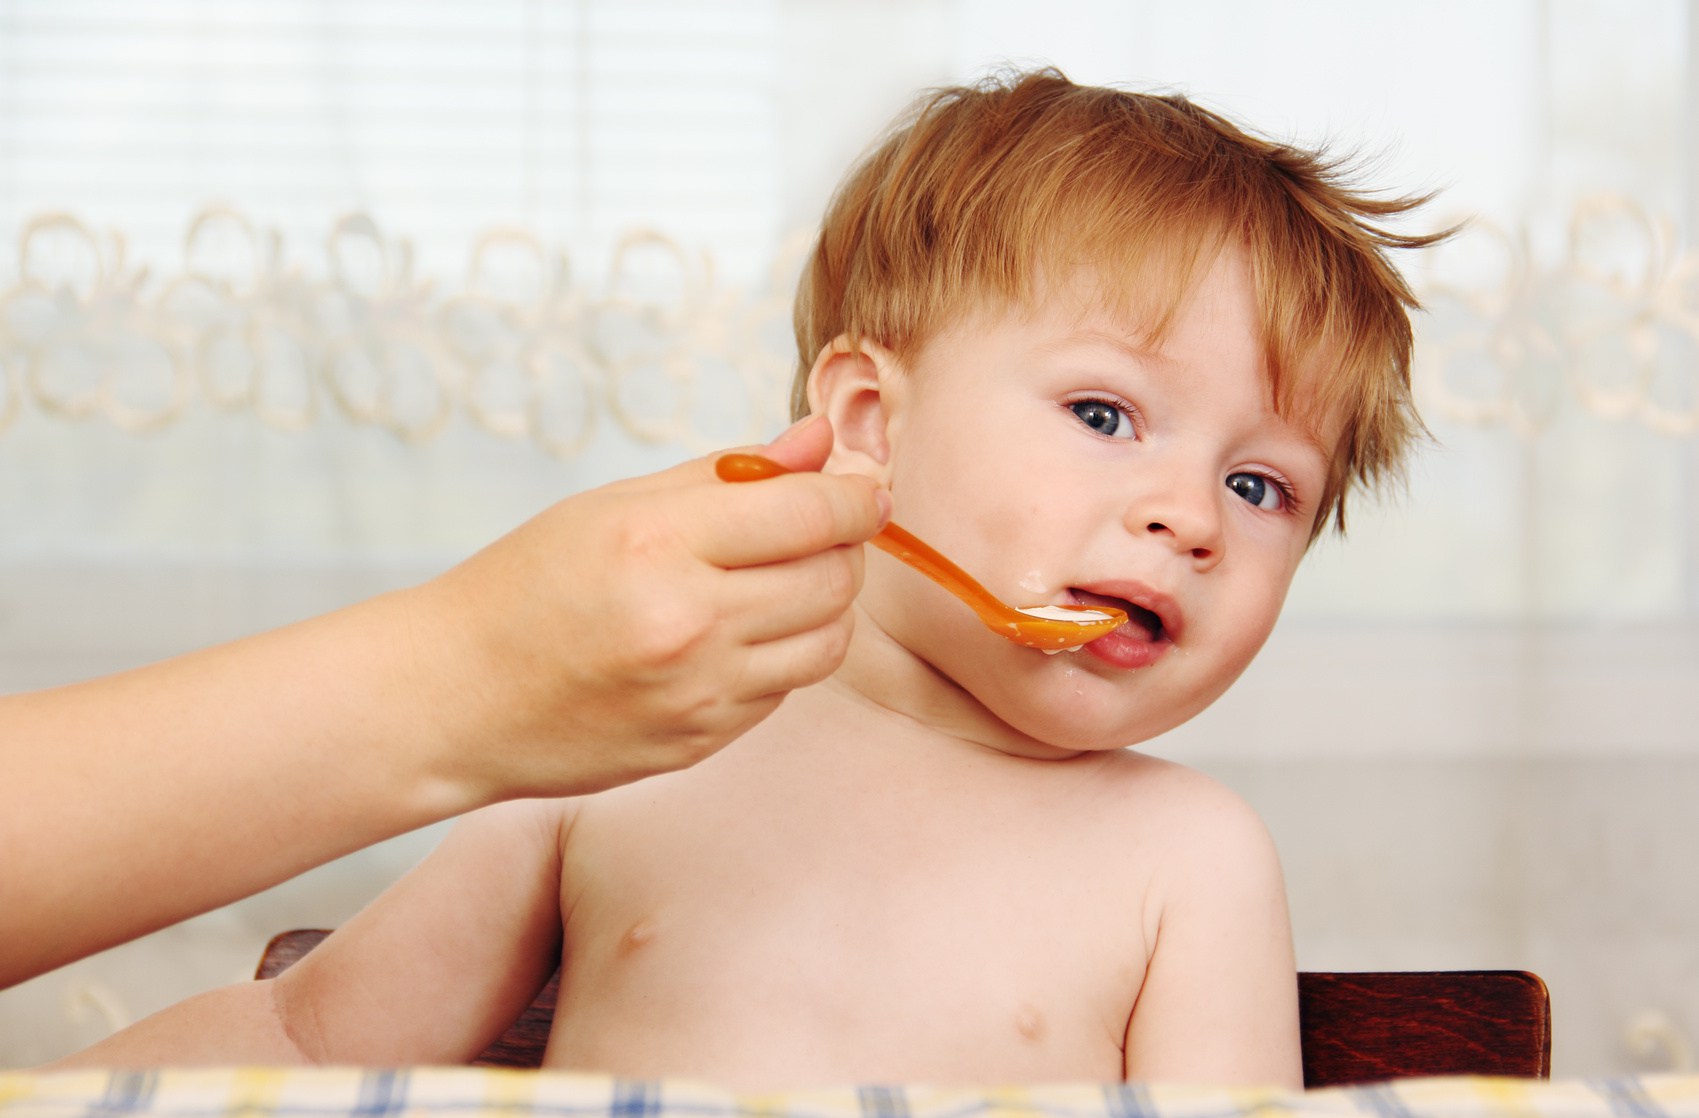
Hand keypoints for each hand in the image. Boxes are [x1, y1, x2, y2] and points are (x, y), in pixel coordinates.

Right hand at [409, 414, 888, 801]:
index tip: (869, 487)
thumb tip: (820, 442)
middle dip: (844, 546)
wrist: (453, 699)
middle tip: (815, 529)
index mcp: (660, 544)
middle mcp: (688, 623)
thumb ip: (727, 474)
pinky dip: (782, 654)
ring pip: (827, 641)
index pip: (812, 515)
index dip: (859, 495)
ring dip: (824, 604)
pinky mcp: (700, 742)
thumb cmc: (525, 587)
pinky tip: (735, 635)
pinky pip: (784, 690)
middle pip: (835, 579)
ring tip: (778, 581)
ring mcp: (698, 693)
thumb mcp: (614, 505)